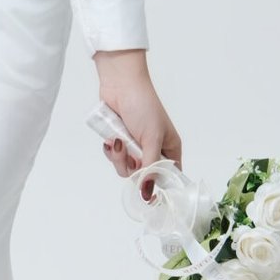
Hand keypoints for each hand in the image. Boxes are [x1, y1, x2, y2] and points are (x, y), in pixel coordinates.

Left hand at [93, 50, 181, 201]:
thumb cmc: (143, 105)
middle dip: (131, 165)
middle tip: (127, 152)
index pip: (169, 175)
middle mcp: (153, 149)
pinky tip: (110, 138)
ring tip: (117, 140)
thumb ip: (150, 167)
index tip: (148, 195)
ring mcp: (135, 145)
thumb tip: (148, 193)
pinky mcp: (119, 141)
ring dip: (118, 156)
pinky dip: (110, 150)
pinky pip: (114, 157)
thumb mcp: (151, 138)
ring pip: (125, 167)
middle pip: (143, 175)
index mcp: (169, 148)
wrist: (120, 84)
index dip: (159, 185)